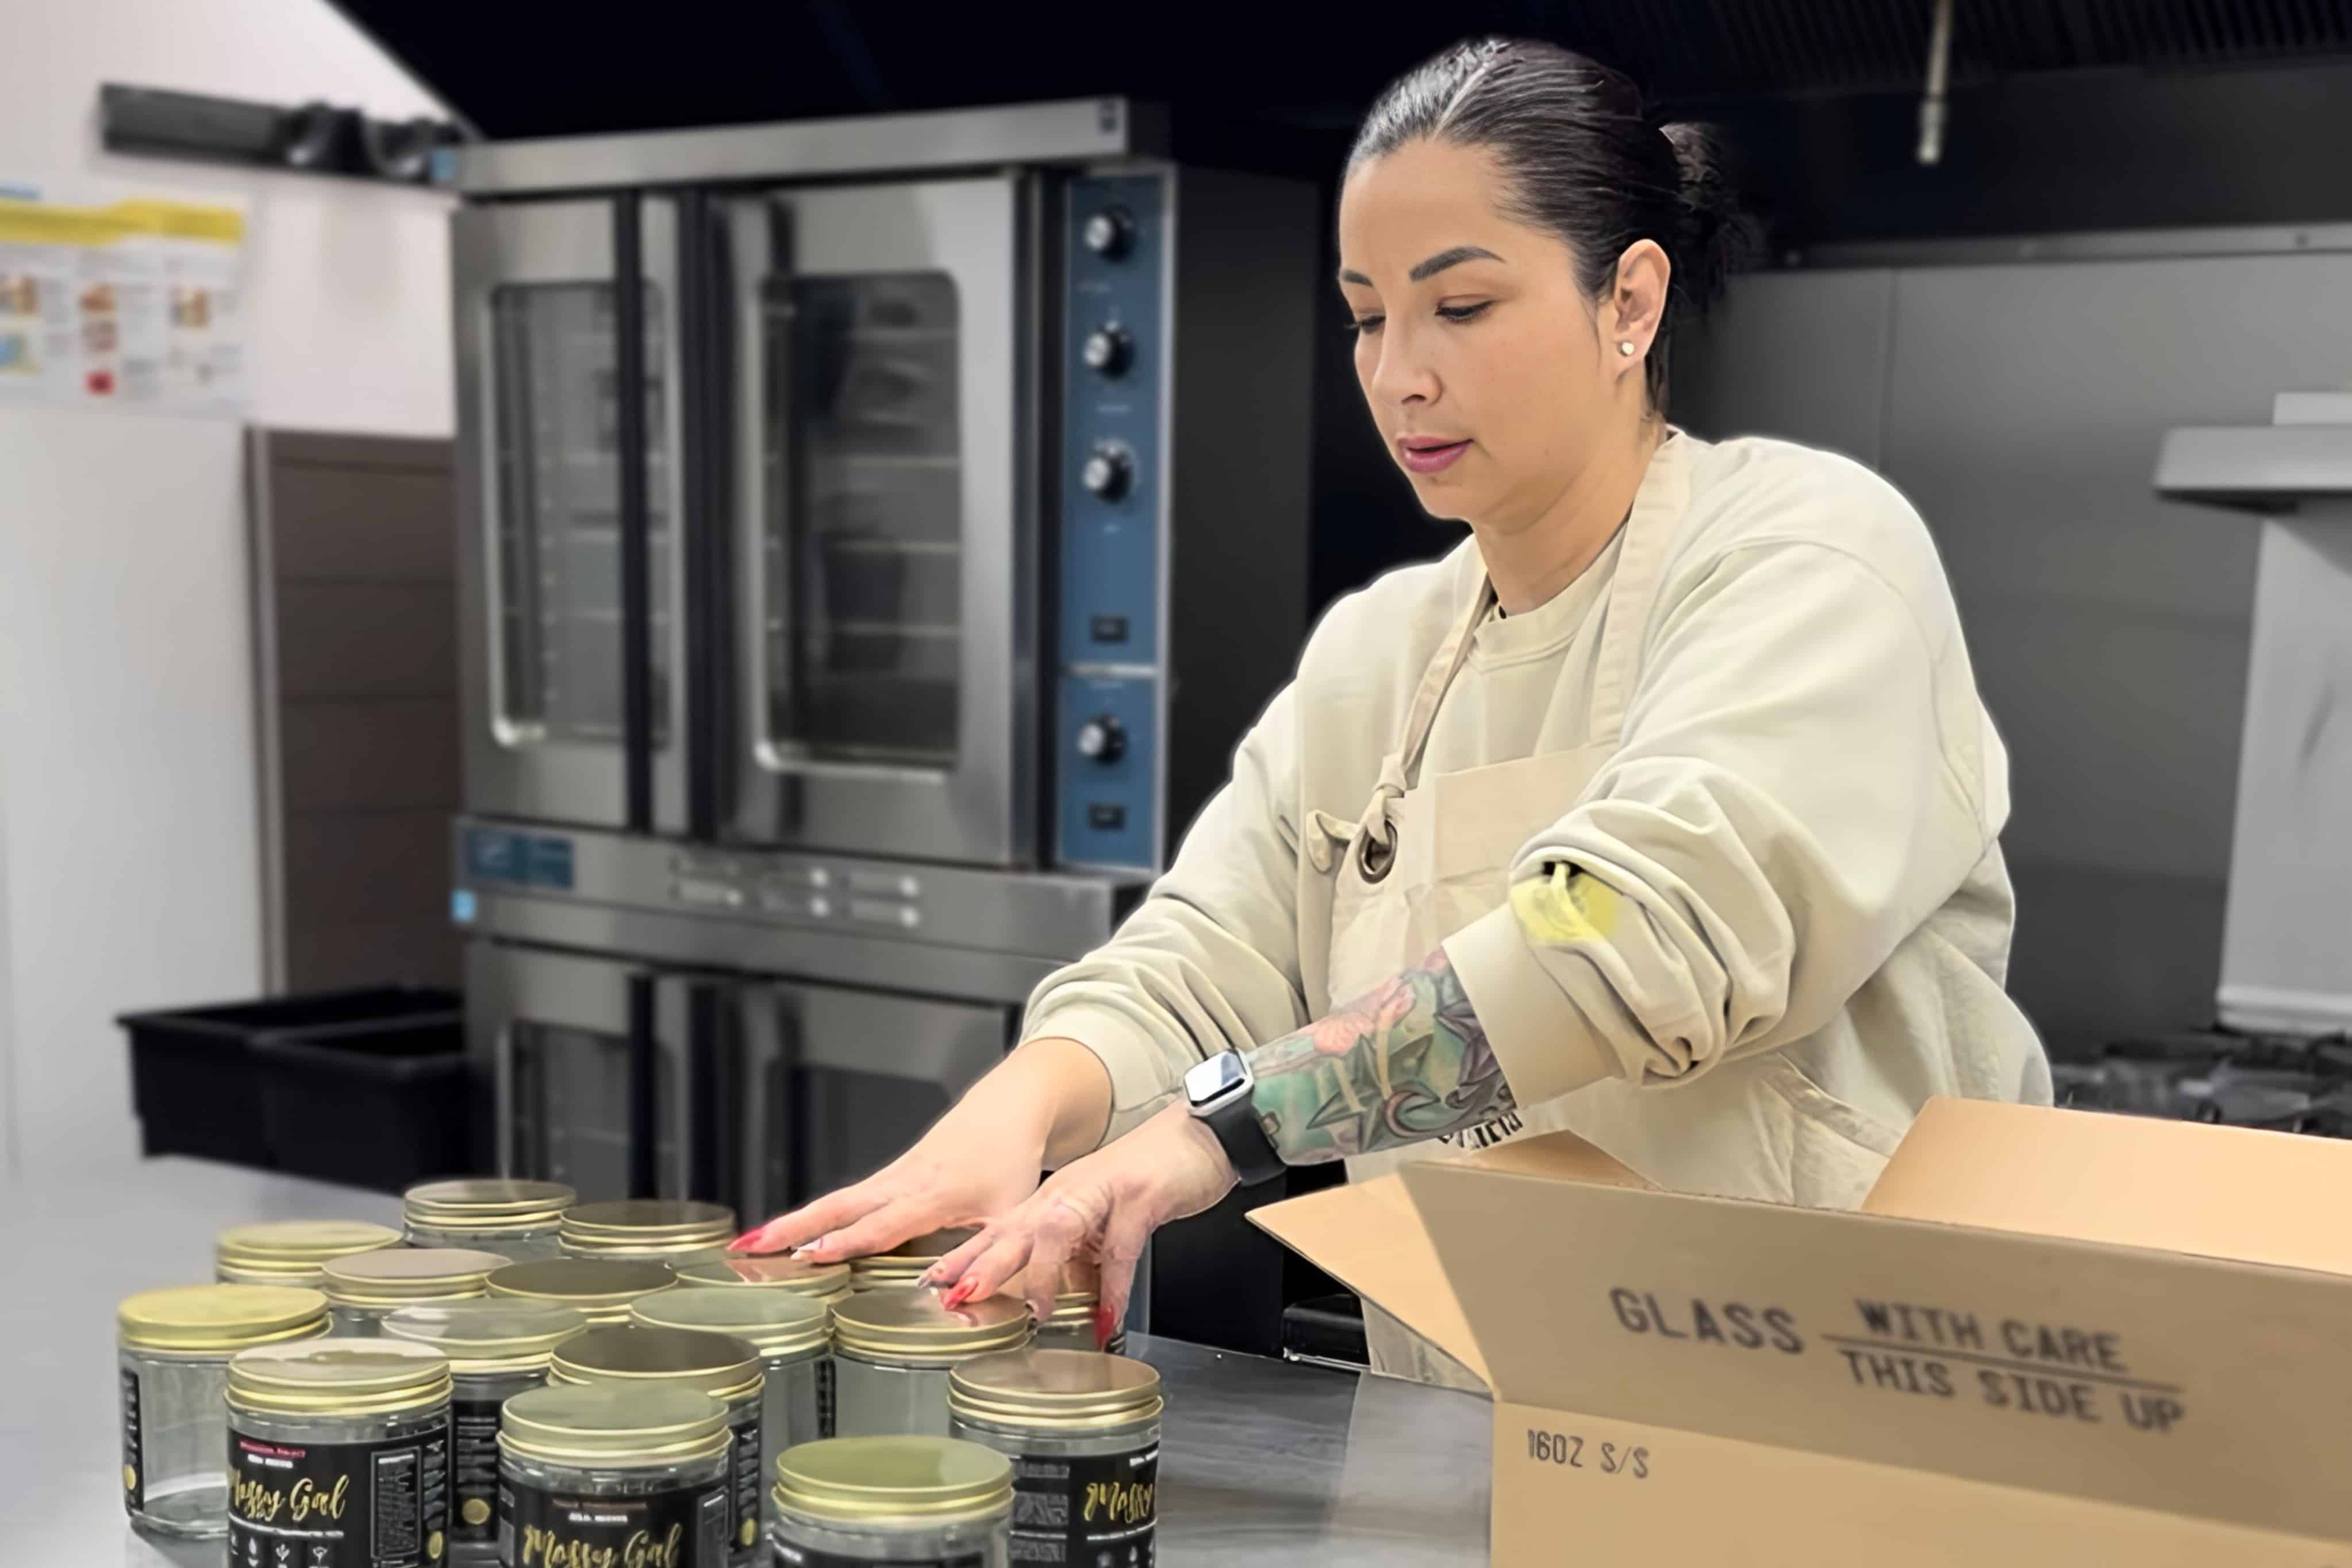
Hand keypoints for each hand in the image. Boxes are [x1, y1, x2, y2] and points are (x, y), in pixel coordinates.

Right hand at [729, 1038, 1111, 1261]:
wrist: (1011, 1108)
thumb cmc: (1012, 1161)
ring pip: (835, 1201)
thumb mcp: (1012, 1217)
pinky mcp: (892, 1174)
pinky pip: (847, 1197)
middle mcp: (905, 1182)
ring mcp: (894, 1175)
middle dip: (792, 1229)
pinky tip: (788, 1234)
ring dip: (792, 1222)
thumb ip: (991, 1259)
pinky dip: (815, 1215)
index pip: (882, 1225)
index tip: (809, 1258)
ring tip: (748, 1245)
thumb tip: (964, 1299)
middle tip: (750, 1248)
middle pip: (839, 1207)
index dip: (846, 1243)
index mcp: (934, 1195)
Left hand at [925, 1101, 1237, 1333]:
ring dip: (1042, 1273)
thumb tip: (1055, 1301)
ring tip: (1035, 1314)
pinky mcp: (1138, 1196)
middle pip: (1014, 1229)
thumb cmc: (1150, 1178)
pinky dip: (1114, 1287)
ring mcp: (1101, 1191)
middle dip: (981, 1264)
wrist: (1200, 1137)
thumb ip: (1077, 1257)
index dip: (964, 1257)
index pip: (999, 1230)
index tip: (931, 1284)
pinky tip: (1109, 1317)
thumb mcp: (1102, 1221)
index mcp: (1053, 1199)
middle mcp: (1068, 1193)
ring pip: (1056, 1230)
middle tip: (955, 1297)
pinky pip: (1120, 1247)